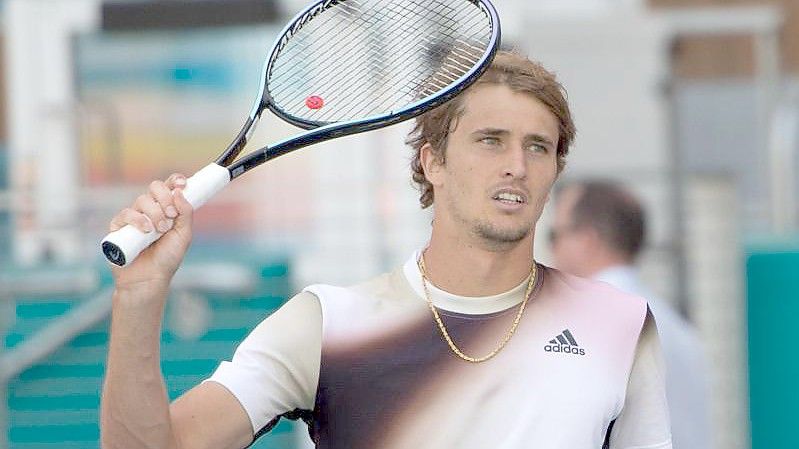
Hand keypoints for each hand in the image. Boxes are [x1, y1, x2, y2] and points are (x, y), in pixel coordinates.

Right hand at [109, 173, 192, 289]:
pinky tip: (145, 230)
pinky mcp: (119, 227)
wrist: (149, 279)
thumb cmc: (167, 259)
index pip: (169, 187)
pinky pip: (126, 213)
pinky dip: (137, 219)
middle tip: (171, 215)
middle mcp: (150, 210)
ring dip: (154, 213)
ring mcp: (134, 217)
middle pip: (155, 188)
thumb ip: (185, 213)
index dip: (174, 181)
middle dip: (164, 198)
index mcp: (166, 209)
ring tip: (160, 230)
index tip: (182, 184)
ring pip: (142, 200)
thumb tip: (180, 191)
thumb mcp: (183, 236)